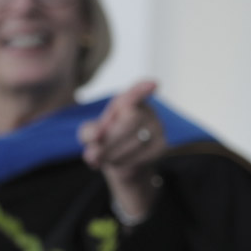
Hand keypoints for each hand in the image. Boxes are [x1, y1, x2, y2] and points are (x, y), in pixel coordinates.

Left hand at [79, 78, 168, 222]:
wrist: (123, 164)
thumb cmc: (106, 141)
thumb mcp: (91, 134)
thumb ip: (89, 131)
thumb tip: (96, 136)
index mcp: (129, 101)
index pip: (136, 92)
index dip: (143, 89)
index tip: (153, 85)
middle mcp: (148, 110)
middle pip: (131, 120)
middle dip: (109, 140)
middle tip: (91, 156)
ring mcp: (158, 128)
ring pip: (137, 140)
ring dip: (113, 154)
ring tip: (98, 161)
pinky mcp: (161, 146)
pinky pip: (144, 154)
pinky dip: (125, 161)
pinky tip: (115, 163)